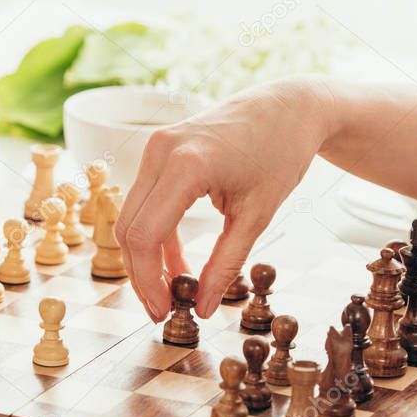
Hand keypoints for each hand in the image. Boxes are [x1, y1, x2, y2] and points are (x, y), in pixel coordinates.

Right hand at [116, 77, 333, 320]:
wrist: (288, 106)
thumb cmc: (280, 152)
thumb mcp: (257, 215)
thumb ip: (226, 263)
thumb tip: (204, 307)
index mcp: (186, 165)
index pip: (145, 235)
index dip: (148, 280)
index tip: (164, 310)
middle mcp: (160, 151)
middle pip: (128, 228)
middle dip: (141, 275)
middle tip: (162, 309)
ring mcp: (154, 147)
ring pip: (130, 217)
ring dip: (145, 257)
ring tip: (172, 289)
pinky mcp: (158, 150)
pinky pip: (144, 201)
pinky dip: (155, 234)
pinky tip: (175, 261)